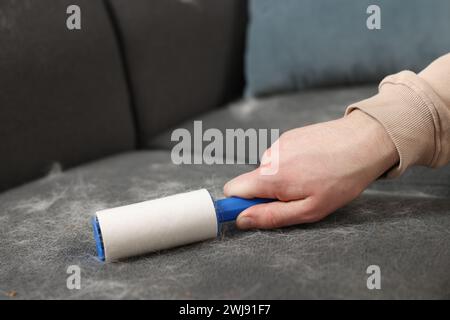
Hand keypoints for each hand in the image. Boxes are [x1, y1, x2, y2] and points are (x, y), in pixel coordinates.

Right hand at [224, 110, 398, 228]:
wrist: (365, 141)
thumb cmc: (342, 179)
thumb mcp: (310, 210)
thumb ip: (271, 216)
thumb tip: (242, 220)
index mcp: (271, 177)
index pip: (232, 190)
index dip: (240, 204)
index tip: (257, 210)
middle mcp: (269, 156)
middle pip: (252, 181)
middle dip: (268, 193)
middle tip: (299, 195)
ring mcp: (279, 143)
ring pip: (268, 170)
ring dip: (282, 178)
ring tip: (312, 177)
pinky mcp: (290, 135)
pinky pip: (280, 156)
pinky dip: (291, 163)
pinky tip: (314, 163)